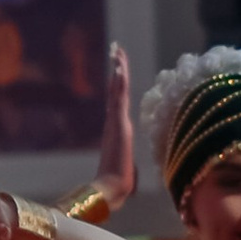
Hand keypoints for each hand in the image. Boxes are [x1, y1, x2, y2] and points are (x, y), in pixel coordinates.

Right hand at [94, 43, 134, 210]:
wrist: (111, 190)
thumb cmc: (119, 185)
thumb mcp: (128, 170)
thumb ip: (128, 167)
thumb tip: (129, 175)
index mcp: (119, 130)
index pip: (120, 101)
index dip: (120, 85)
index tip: (119, 68)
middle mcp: (116, 123)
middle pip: (118, 90)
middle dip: (119, 69)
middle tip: (117, 49)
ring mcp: (117, 123)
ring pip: (118, 91)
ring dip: (119, 70)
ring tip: (118, 51)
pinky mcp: (119, 125)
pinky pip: (120, 100)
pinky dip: (120, 84)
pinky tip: (119, 69)